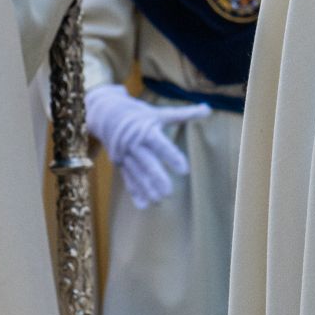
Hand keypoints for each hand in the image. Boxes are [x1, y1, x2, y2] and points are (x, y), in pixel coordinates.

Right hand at [85, 83, 211, 209]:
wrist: (106, 115)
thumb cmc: (139, 115)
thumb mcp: (160, 112)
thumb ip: (184, 114)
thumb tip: (208, 109)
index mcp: (146, 131)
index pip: (161, 145)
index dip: (172, 157)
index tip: (184, 170)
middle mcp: (134, 145)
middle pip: (147, 163)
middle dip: (157, 178)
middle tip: (169, 193)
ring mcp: (125, 155)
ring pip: (136, 174)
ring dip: (146, 189)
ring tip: (158, 201)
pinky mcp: (119, 164)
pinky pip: (127, 180)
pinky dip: (135, 192)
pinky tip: (143, 205)